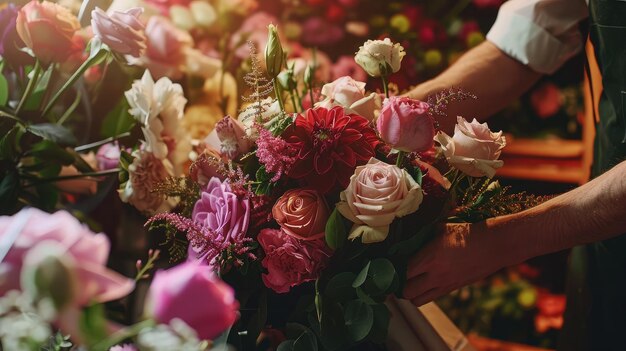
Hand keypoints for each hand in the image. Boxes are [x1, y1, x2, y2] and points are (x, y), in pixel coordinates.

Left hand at [403, 222, 517, 305]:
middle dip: (399, 286)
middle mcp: (435, 275)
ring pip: (418, 300)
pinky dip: (425, 293)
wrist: (494, 245)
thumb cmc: (467, 232)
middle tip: (398, 276)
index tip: (390, 265)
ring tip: (410, 282)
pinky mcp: (453, 288)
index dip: (393, 270)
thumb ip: (424, 235)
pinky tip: (425, 282)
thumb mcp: (441, 228)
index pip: (402, 272)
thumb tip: (410, 237)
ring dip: (411, 293)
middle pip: (406, 292)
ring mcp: (445, 284)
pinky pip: (432, 297)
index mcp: (430, 258)